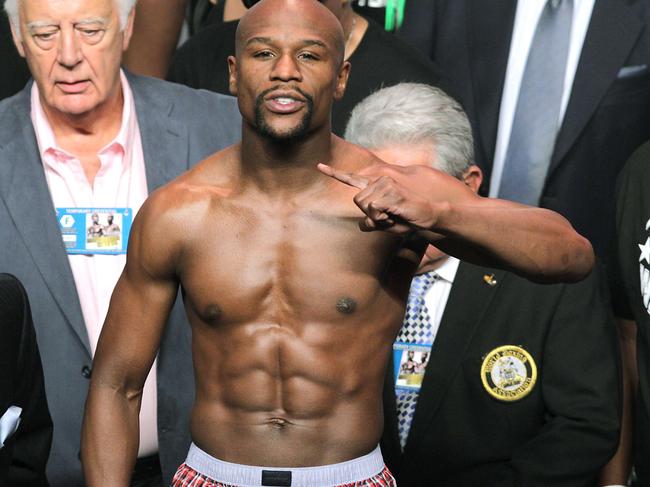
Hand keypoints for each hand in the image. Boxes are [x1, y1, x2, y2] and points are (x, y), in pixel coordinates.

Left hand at [318, 162, 473, 233]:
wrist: (427, 216)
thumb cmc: (406, 220)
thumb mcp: (385, 223)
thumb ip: (371, 222)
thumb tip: (363, 223)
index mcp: (375, 186)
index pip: (352, 179)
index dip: (334, 173)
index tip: (319, 166)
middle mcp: (379, 181)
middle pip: (357, 202)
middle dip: (370, 215)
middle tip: (387, 217)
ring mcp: (386, 184)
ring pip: (365, 206)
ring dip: (378, 218)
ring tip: (393, 215)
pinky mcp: (392, 192)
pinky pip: (375, 209)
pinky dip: (383, 218)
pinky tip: (395, 215)